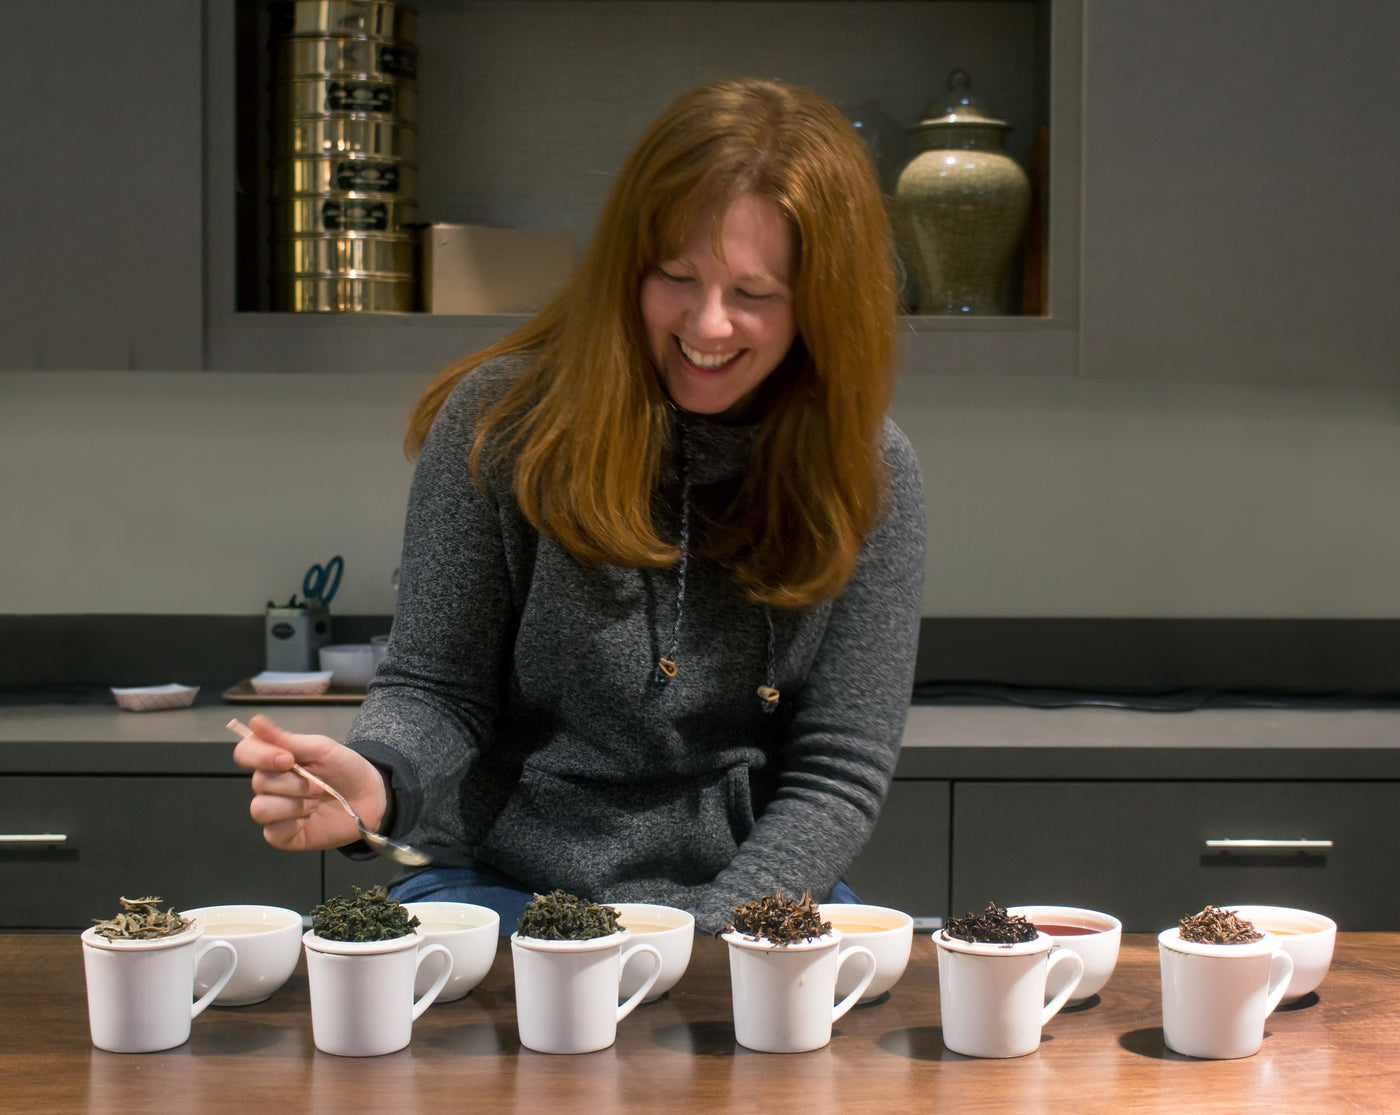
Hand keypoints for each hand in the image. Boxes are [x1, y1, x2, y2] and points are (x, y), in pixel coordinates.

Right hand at [232, 713, 387, 851]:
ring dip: (295, 804)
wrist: (369, 797)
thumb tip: (255, 722)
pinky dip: (295, 823)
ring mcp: (274, 811)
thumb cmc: (345, 769)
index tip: (287, 759)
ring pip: (260, 808)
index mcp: (275, 759)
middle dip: (294, 783)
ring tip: (316, 802)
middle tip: (319, 784)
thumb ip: (286, 739)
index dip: (259, 756)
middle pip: (258, 782)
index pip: (245, 752)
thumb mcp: (321, 748)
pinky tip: (310, 818)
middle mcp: (269, 785)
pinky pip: (272, 831)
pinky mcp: (281, 834)